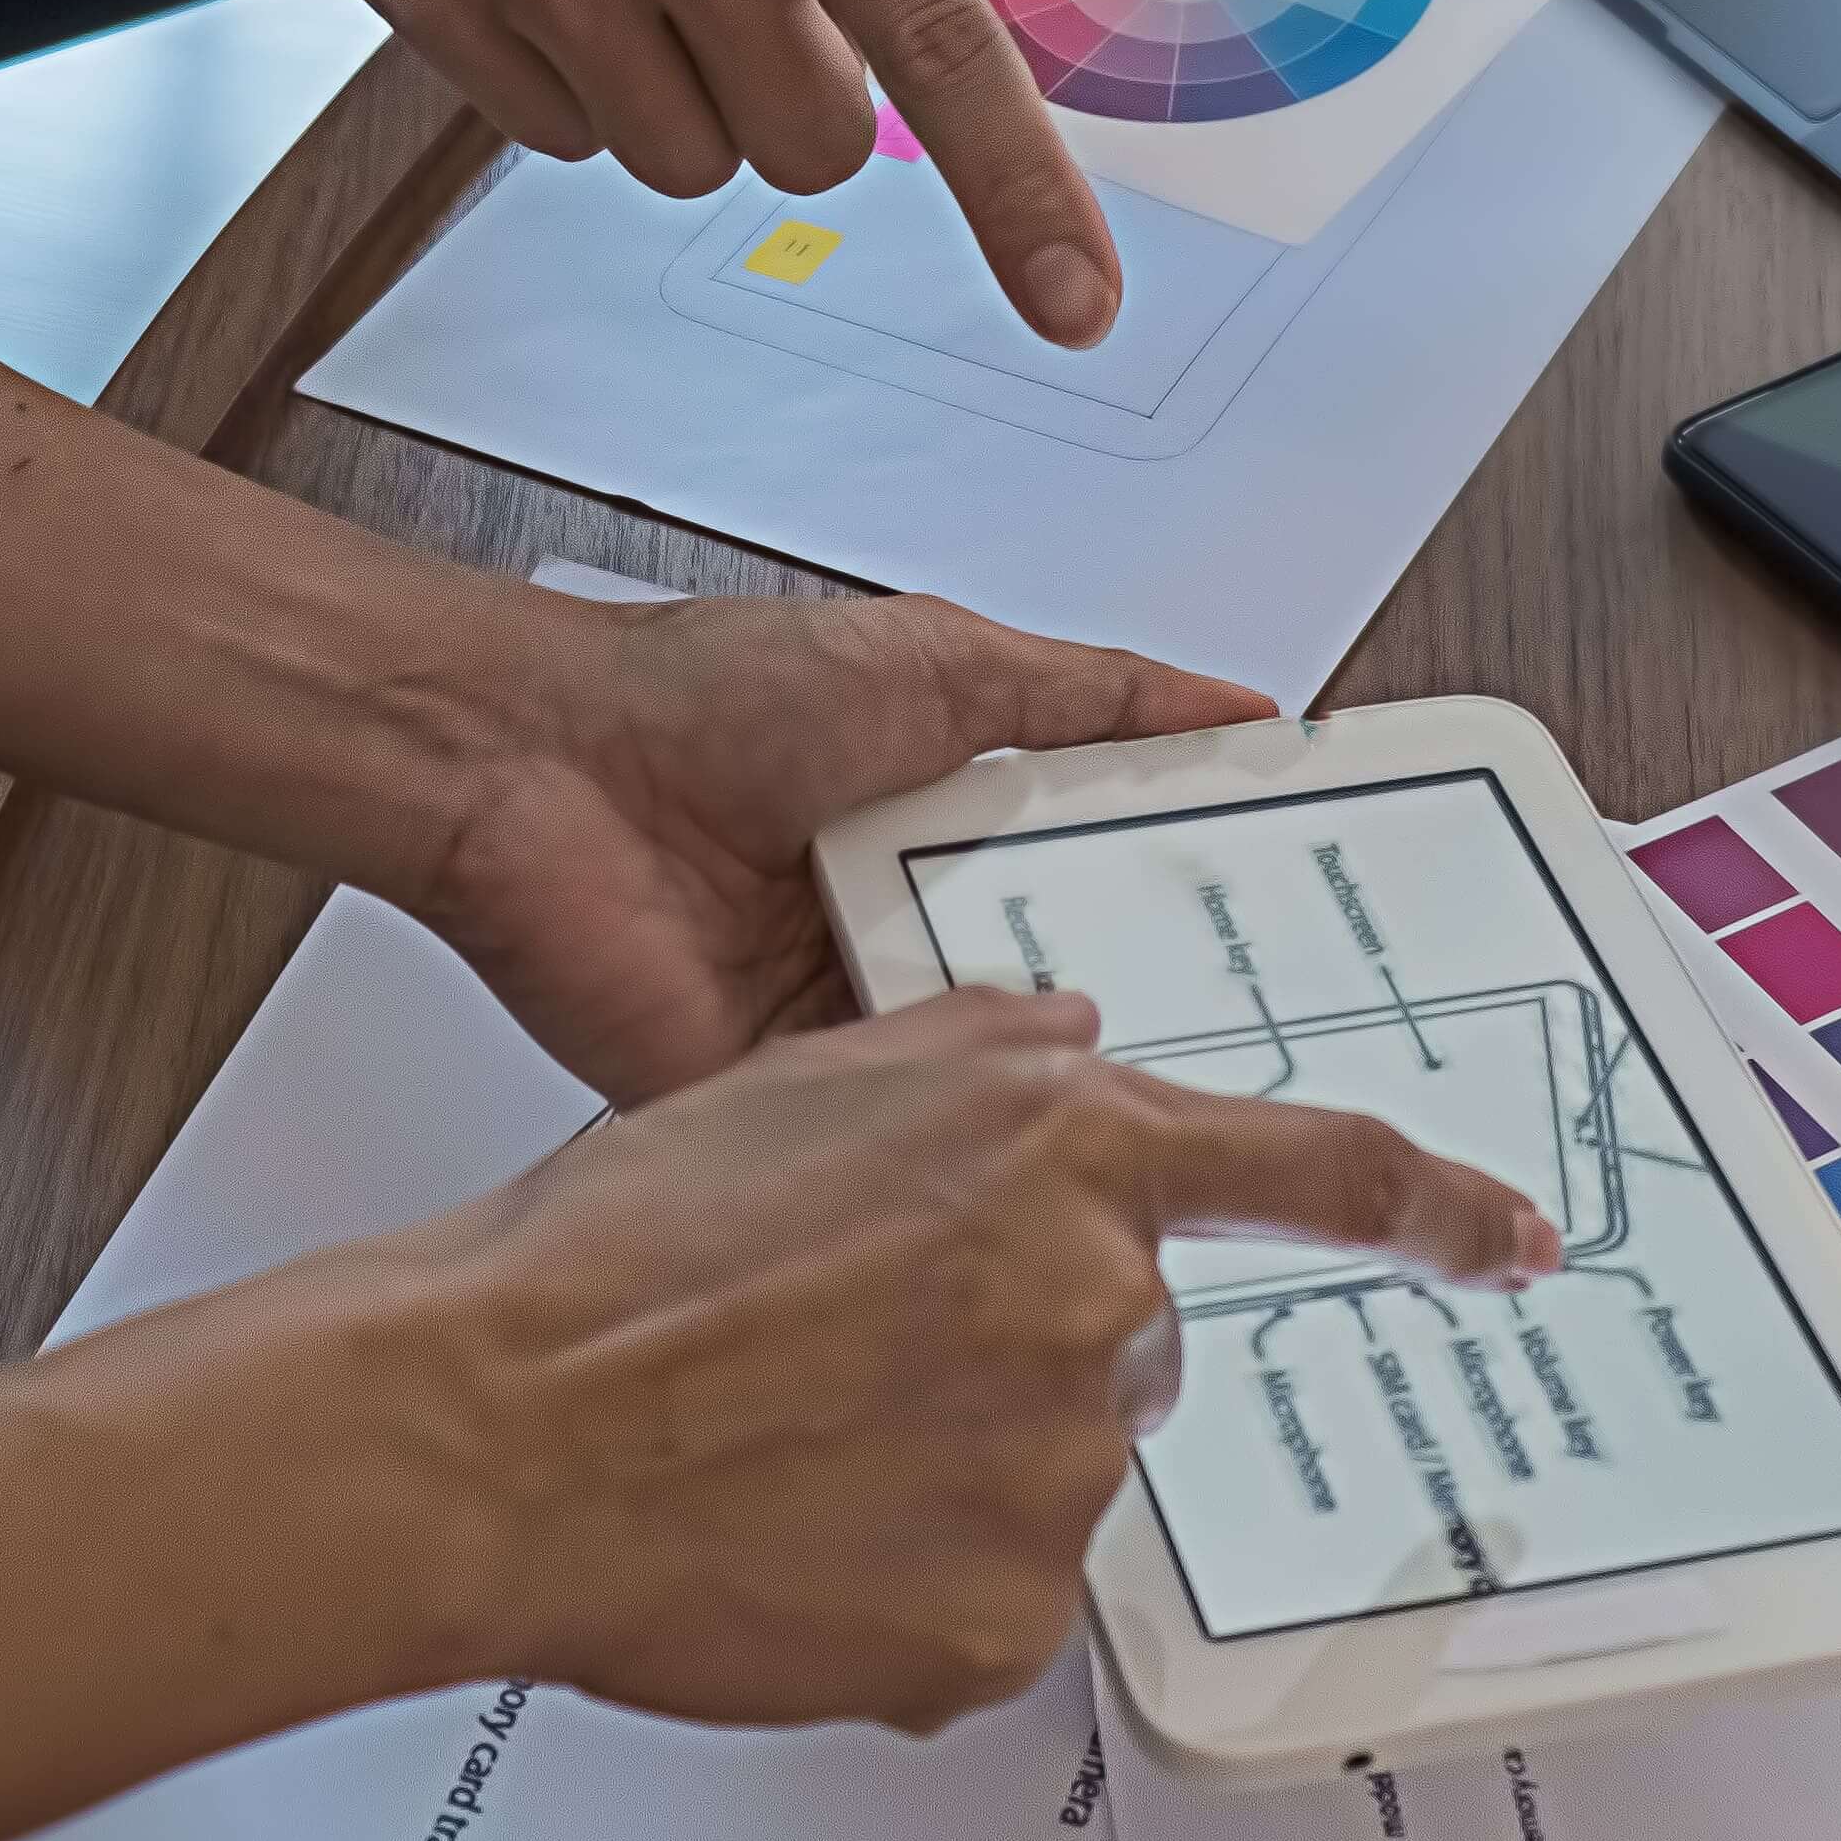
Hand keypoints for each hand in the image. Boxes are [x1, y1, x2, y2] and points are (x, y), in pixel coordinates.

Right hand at [320, 988, 1559, 1733]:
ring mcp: (1057, 1475)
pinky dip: (915, 1576)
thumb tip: (1068, 1045)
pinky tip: (795, 1528)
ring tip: (788, 1435)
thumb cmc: (609, 1259)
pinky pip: (998, 1596)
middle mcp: (1087, 1303)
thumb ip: (980, 1053)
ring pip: (1054, 1471)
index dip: (1431, 1205)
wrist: (487, 1425)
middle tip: (851, 1348)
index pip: (1308, 1171)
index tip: (1505, 1237)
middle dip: (1019, 1340)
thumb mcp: (805, 1075)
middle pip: (1128, 1337)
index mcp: (1053, 1148)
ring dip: (954, 1460)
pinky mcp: (1003, 1622)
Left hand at [388, 589, 1270, 1102]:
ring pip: (986, 1091)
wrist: (534, 773)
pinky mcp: (779, 1105)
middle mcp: (900, 934)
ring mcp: (842, 1027)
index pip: (1100, 901)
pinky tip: (1036, 1181)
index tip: (1307, 967)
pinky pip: (885, 1149)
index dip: (1195, 934)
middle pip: (1059, 1006)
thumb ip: (1094, 695)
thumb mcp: (941, 659)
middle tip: (1278, 1081)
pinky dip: (940, 1163)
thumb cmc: (702, 695)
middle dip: (1149, 1041)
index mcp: (943, 834)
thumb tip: (1236, 709)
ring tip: (1188, 1143)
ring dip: (1056, 1108)